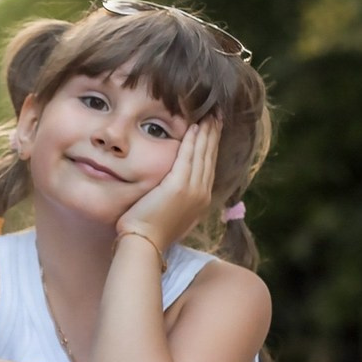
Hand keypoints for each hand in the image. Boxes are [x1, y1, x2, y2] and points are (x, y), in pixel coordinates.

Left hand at [118, 116, 220, 249]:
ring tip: (210, 117)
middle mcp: (202, 194)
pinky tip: (195, 127)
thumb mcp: (171, 216)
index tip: (213, 132)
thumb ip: (177, 202)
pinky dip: (192, 141)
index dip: (211, 148)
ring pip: (202, 155)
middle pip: (210, 158)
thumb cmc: (150, 233)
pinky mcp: (179, 186)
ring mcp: (193, 190)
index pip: (208, 168)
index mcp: (200, 201)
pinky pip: (188, 157)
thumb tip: (173, 194)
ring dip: (206, 134)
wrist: (144, 244)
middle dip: (213, 136)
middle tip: (217, 117)